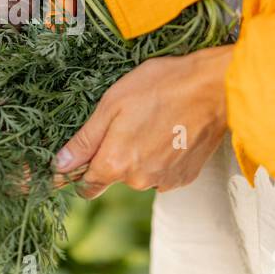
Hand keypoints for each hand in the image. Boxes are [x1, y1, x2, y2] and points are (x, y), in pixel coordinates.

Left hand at [55, 46, 232, 197]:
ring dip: (140, 157)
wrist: (214, 88)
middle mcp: (139, 180)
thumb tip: (60, 165)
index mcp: (116, 164)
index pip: (87, 186)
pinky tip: (170, 133)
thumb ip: (85, 140)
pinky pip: (162, 173)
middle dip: (115, 156)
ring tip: (153, 124)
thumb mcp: (112, 104)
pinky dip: (161, 158)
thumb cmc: (161, 87)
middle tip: (129, 123)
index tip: (86, 155)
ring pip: (139, 175)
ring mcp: (165, 181)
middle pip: (114, 177)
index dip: (81, 171)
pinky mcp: (185, 177)